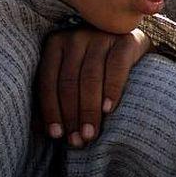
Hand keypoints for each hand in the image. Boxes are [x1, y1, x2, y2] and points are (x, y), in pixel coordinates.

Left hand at [37, 27, 151, 146]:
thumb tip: (40, 129)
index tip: (57, 135)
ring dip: (89, 109)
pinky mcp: (126, 39)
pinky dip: (111, 89)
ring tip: (92, 133)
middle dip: (72, 115)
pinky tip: (108, 109)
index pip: (48, 81)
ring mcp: (101, 35)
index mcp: (55, 43)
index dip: (51, 110)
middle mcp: (76, 36)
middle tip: (79, 140)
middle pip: (69, 82)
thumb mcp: (74, 78)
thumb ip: (57, 97)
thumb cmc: (99, 69)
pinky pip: (116, 66)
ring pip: (90, 77)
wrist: (135, 48)